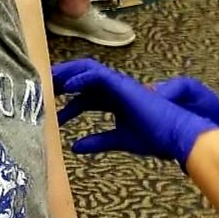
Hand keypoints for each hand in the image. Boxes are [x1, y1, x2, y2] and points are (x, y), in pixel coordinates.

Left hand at [52, 59, 218, 170]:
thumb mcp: (119, 140)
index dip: (68, 103)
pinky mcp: (122, 84)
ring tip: (48, 82)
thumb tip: (74, 147)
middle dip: (62, 81)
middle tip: (42, 90)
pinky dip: (80, 79)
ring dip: (66, 75)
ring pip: (87, 70)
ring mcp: (119, 84)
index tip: (51, 112)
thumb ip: (97, 141)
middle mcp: (116, 89)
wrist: (176, 136)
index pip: (86, 96)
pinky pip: (97, 75)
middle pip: (83, 79)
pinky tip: (66, 88)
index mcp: (116, 100)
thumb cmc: (154, 137)